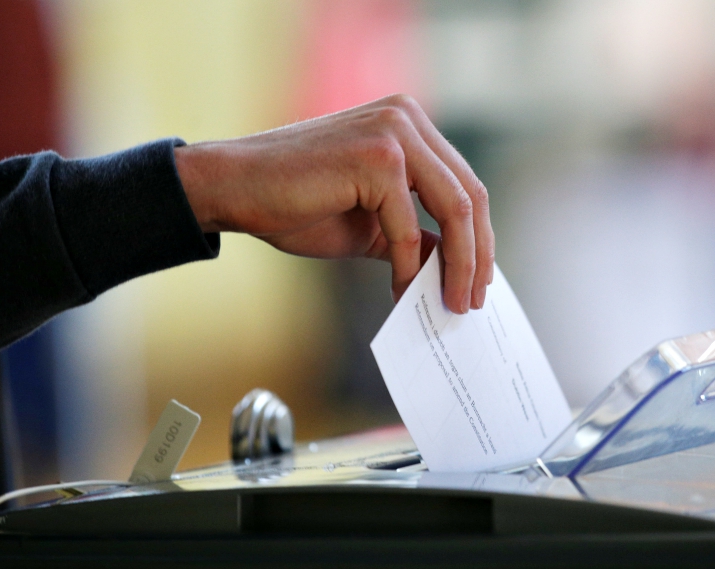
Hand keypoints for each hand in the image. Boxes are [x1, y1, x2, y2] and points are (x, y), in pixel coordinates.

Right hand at [174, 94, 493, 313]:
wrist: (234, 190)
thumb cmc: (295, 205)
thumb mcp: (371, 224)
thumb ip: (415, 236)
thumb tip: (453, 267)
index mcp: (410, 125)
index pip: (465, 184)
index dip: (479, 239)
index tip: (477, 282)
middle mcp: (408, 118)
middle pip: (471, 195)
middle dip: (478, 256)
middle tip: (472, 301)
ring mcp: (394, 132)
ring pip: (455, 209)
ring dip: (459, 265)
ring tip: (452, 304)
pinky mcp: (376, 158)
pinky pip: (409, 228)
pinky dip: (411, 268)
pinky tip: (403, 293)